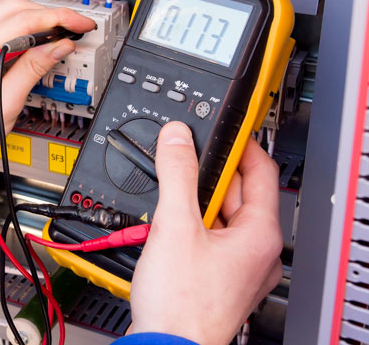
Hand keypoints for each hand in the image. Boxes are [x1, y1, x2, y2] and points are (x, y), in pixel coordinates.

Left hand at [0, 0, 95, 164]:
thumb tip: (58, 46)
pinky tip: (27, 34)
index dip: (57, 18)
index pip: (23, 20)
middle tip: (71, 28)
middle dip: (47, 13)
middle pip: (12, 4)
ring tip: (51, 30)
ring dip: (30, 12)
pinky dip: (13, 18)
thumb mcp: (6, 105)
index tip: (79, 24)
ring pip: (0, 3)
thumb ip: (33, 69)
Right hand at [128, 122, 282, 344]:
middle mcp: (257, 252)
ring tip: (171, 198)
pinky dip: (192, 225)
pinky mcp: (220, 279)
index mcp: (260, 234)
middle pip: (238, 193)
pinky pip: (212, 239)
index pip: (260, 170)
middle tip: (182, 161)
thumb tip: (178, 138)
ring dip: (197, 201)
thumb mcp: (175, 225)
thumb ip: (177, 174)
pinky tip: (170, 227)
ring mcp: (240, 268)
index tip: (221, 129)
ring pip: (222, 217)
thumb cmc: (182, 303)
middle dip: (208, 175)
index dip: (240, 144)